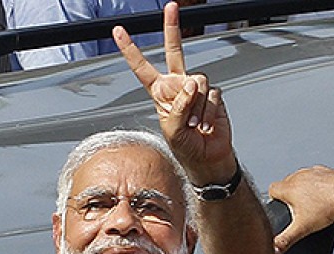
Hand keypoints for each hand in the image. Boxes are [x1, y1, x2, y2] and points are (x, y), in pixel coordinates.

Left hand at [114, 2, 234, 182]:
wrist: (208, 158)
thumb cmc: (185, 147)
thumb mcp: (171, 130)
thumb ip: (178, 106)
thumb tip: (192, 84)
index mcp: (160, 92)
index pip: (143, 68)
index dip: (131, 50)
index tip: (119, 31)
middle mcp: (178, 86)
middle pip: (175, 51)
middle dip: (172, 28)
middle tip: (171, 7)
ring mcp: (197, 89)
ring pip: (197, 82)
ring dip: (195, 106)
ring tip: (194, 125)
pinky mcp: (213, 96)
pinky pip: (212, 96)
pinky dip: (208, 113)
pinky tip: (205, 126)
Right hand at [269, 166, 333, 253]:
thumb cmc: (328, 207)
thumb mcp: (302, 228)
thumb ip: (286, 240)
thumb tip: (274, 250)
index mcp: (290, 188)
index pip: (272, 189)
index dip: (274, 198)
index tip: (279, 205)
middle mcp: (300, 176)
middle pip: (287, 183)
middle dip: (289, 194)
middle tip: (298, 209)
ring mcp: (314, 171)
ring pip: (302, 178)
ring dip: (304, 187)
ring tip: (313, 203)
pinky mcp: (327, 170)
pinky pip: (318, 176)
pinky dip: (319, 183)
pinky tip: (326, 195)